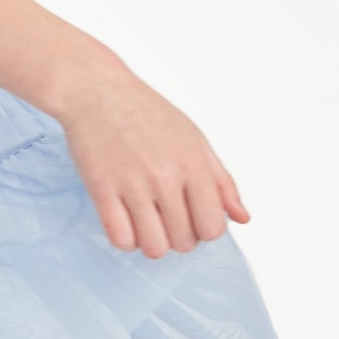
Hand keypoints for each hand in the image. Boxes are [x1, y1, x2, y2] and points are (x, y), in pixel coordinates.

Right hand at [57, 58, 249, 257]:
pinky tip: (127, 223)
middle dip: (179, 239)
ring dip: (153, 244)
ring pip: (153, 247)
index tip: (193, 219)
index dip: (204, 230)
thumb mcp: (195, 139)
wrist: (97, 91)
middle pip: (184, 241)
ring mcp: (132, 184)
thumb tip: (241, 218)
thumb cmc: (146, 113)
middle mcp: (165, 176)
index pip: (212, 227)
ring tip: (148, 225)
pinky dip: (127, 240)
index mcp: (193, 163)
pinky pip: (120, 238)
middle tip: (168, 220)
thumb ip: (221, 181)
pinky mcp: (102, 189)